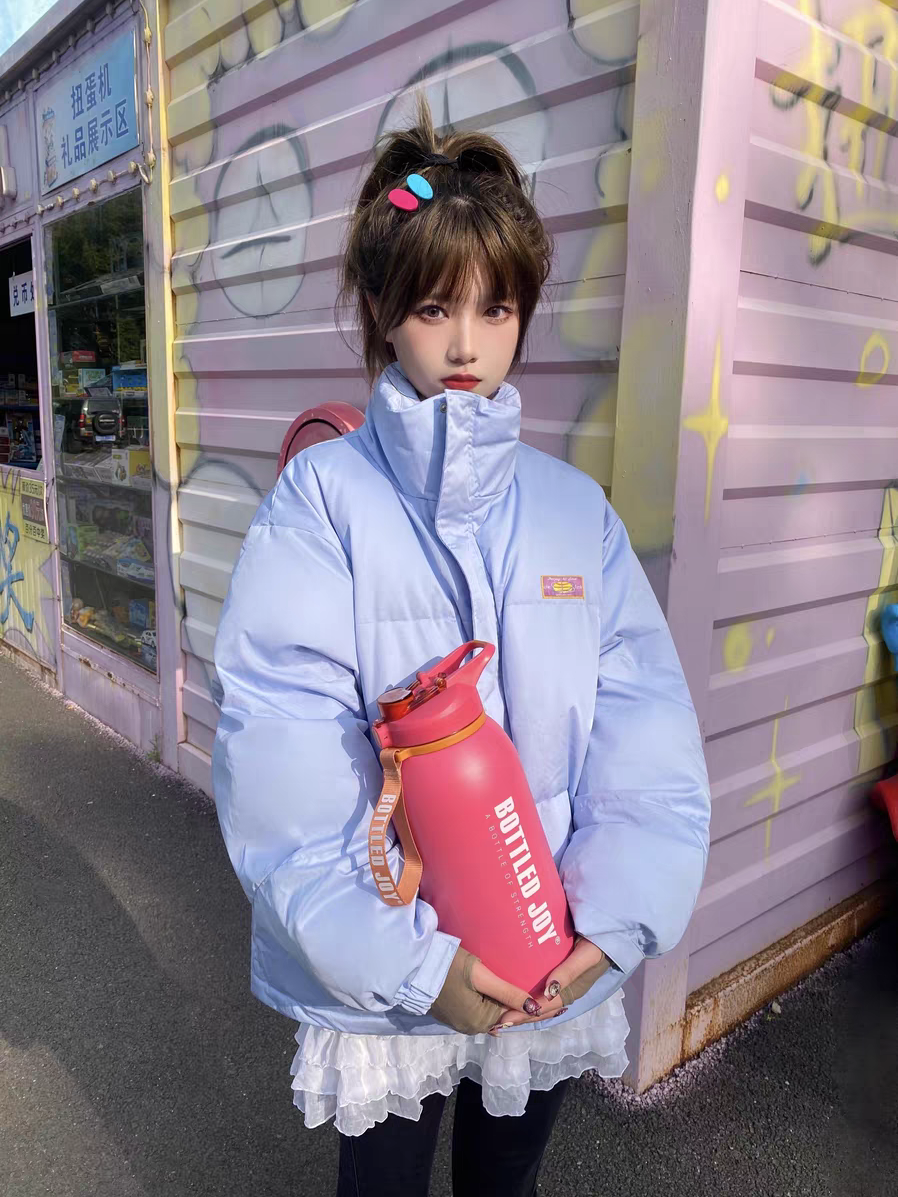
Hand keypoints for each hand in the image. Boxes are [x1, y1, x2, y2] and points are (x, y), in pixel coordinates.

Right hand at [429, 946, 553, 1035]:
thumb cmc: (447, 967)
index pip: (515, 1016)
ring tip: (532, 994)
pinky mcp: (453, 1012)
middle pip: (506, 1017)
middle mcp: (472, 1027)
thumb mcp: (480, 976)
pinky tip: (505, 995)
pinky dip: (495, 1004)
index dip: (535, 1007)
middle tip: (551, 999)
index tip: (556, 1000)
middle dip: (526, 1008)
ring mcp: (461, 1021)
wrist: (411, 967)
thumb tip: (535, 1009)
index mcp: (480, 1021)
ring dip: (510, 1005)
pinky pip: (481, 1011)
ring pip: (494, 1014)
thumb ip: (508, 992)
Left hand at [487, 936, 609, 1035]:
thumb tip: (548, 991)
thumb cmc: (597, 943)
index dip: (523, 1015)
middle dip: (518, 1016)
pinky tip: (511, 992)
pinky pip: (539, 989)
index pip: (543, 1008)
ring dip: (520, 1008)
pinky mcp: (556, 973)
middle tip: (495, 1023)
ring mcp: (560, 983)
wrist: (608, 930)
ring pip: (538, 1002)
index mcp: (571, 991)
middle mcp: (564, 991)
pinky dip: (525, 994)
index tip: (503, 1020)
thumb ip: (569, 971)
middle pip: (538, 1009)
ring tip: (499, 1012)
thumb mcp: (585, 956)